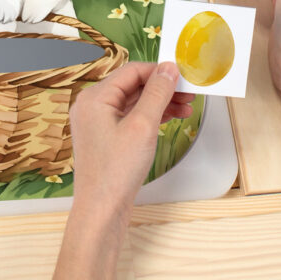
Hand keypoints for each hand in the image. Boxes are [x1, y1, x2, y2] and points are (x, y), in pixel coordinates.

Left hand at [68, 62, 194, 222]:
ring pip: (134, 101)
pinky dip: (151, 115)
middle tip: (188, 92)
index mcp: (94, 98)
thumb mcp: (143, 126)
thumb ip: (157, 93)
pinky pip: (131, 116)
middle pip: (133, 85)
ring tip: (186, 106)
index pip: (132, 71)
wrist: (102, 210)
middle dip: (162, 88)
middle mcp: (92, 106)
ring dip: (160, 102)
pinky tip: (171, 117)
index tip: (181, 75)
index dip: (159, 72)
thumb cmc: (115, 173)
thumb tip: (168, 70)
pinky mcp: (106, 136)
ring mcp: (98, 122)